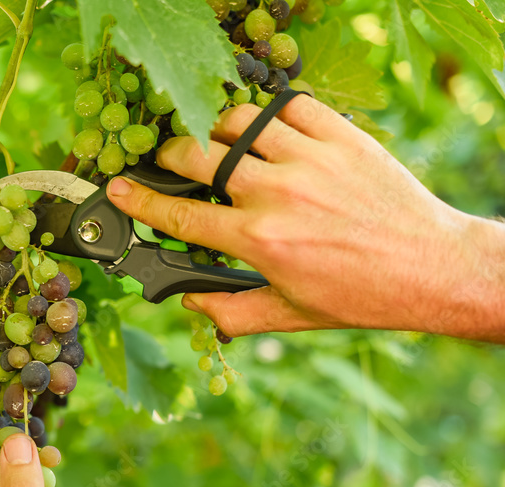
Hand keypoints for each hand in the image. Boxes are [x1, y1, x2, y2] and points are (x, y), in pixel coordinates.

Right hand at [107, 96, 504, 342]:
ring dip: (217, 132)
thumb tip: (188, 301)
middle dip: (169, 157)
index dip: (139, 200)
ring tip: (220, 146)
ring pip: (238, 124)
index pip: (180, 217)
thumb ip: (230, 312)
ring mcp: (310, 160)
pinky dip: (269, 114)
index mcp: (259, 242)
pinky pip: (288, 106)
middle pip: (197, 158)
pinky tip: (266, 131)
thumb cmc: (361, 296)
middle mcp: (278, 195)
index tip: (117, 188)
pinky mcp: (342, 137)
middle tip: (169, 161)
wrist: (431, 268)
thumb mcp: (290, 317)